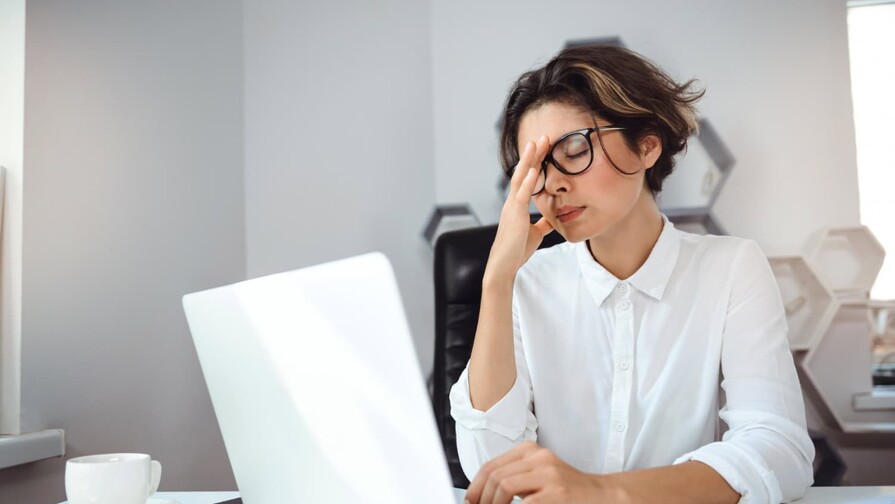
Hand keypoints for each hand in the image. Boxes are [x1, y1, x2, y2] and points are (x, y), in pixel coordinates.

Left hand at [465, 441, 622, 503]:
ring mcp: (549, 474)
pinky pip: (525, 503)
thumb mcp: (538, 476)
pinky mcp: (557, 493)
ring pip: (504, 486)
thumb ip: (514, 478)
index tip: (470, 501)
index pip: (492, 465)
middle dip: (481, 498)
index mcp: (531, 450)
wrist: (603, 495)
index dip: (475, 486)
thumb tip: (481, 495)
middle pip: (495, 476)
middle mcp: (539, 457)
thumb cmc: (568, 491)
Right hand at [485, 136, 554, 282]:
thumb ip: (542, 223)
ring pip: (520, 179)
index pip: (527, 178)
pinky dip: (529, 182)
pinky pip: (521, 196)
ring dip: (528, 160)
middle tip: (542, 136)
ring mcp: (512, 208)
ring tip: (535, 143)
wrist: (503, 266)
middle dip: (533, 154)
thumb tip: (552, 218)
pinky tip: (535, 170)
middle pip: (523, 172)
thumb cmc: (516, 250)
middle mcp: (512, 202)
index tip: (544, 146)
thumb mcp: (535, 233)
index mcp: (517, 205)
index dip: (535, 162)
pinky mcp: (514, 217)